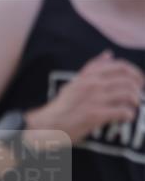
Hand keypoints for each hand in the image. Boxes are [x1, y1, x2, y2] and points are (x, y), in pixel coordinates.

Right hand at [26, 51, 143, 145]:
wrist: (45, 126)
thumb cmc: (61, 108)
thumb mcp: (75, 82)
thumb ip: (92, 68)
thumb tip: (108, 54)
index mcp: (90, 75)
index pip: (119, 67)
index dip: (134, 72)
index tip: (139, 81)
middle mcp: (94, 84)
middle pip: (126, 80)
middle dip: (137, 87)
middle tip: (139, 96)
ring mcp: (95, 99)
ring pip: (127, 94)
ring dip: (135, 100)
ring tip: (135, 106)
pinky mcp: (95, 115)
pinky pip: (120, 111)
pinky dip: (128, 114)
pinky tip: (128, 117)